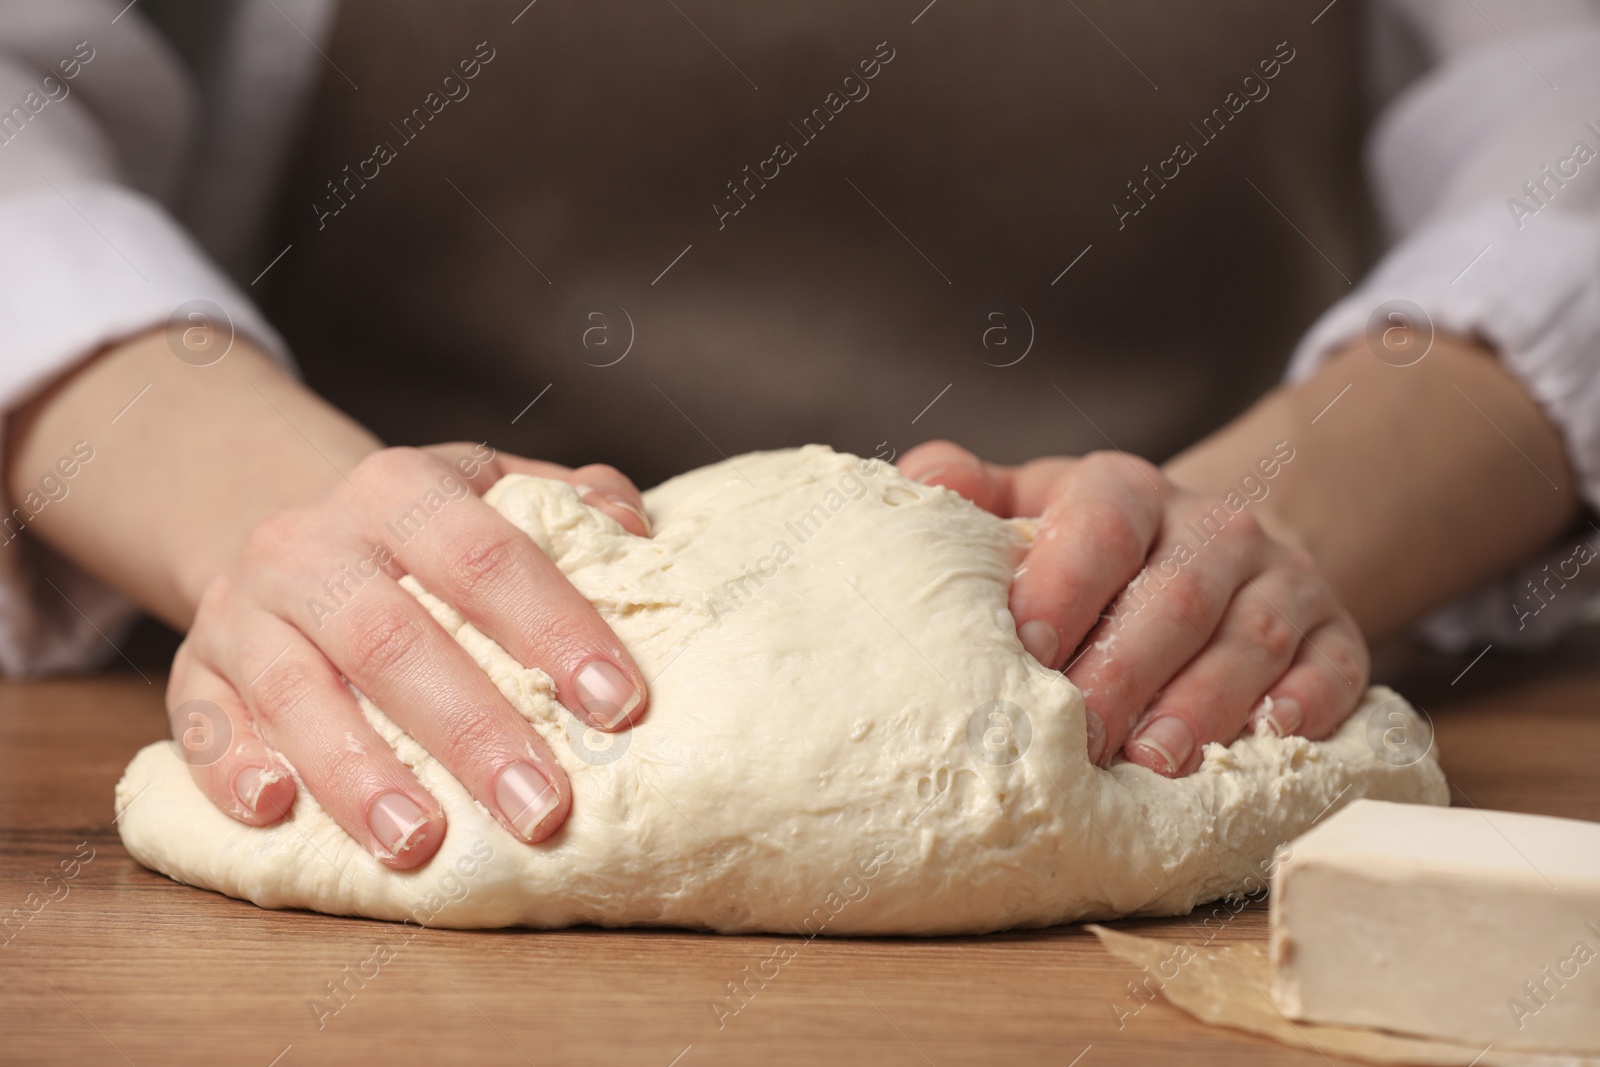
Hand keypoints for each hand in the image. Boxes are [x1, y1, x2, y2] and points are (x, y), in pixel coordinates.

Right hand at [167, 442, 651, 866]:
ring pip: (297, 692)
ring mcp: (245, 607)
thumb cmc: (424, 538)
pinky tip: (275, 814)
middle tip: (542, 810)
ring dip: (358, 775)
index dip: (555, 629)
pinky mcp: (196, 667)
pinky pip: (202, 720)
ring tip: (420, 845)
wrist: (293, 539)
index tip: (619, 706)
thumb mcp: (489, 495)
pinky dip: (231, 767)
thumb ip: (566, 506)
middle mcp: (314, 542)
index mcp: (402, 488)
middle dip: (472, 731)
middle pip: (394, 640)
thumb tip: (636, 536)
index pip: (488, 555)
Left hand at [899, 442, 1367, 776]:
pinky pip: (1334, 666)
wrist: (1208, 554)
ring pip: (1250, 636)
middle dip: (1124, 670)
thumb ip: (974, 499)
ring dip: (1204, 701)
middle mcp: (1211, 526)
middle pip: (1173, 595)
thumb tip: (918, 481)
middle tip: (1079, 738)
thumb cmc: (1089, 552)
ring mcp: (1280, 579)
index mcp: (1124, 492)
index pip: (1098, 526)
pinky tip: (1269, 738)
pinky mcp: (1333, 632)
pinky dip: (1306, 703)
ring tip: (1154, 761)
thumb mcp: (1032, 509)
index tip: (1027, 649)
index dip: (1064, 585)